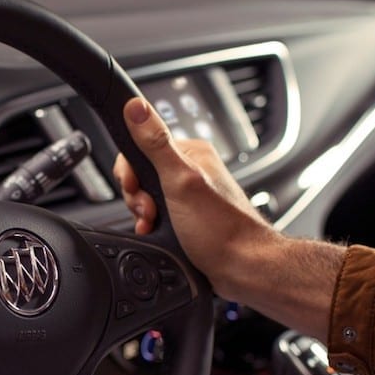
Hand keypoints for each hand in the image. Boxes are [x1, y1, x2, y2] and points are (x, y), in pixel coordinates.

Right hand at [112, 97, 275, 298]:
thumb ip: (155, 143)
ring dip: (143, 214)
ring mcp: (189, 195)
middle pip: (141, 174)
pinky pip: (157, 215)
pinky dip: (152, 226)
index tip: (138, 189)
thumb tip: (136, 106)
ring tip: (157, 225)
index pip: (140, 146)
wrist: (243, 268)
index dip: (131, 172)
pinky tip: (158, 234)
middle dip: (138, 197)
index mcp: (191, 152)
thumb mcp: (180, 180)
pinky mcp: (188, 217)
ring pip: (147, 197)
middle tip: (153, 211)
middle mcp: (191, 170)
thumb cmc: (221, 228)